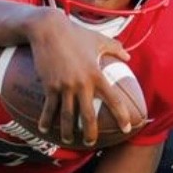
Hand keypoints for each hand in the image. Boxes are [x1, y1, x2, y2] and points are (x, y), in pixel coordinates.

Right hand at [26, 9, 132, 146]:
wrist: (48, 29)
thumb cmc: (75, 33)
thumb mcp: (98, 39)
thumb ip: (115, 48)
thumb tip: (128, 56)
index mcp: (97, 74)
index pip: (114, 100)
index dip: (121, 116)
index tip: (126, 128)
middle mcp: (82, 84)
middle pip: (88, 115)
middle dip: (91, 133)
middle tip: (91, 143)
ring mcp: (65, 86)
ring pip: (67, 116)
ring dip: (68, 131)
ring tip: (68, 140)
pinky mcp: (50, 86)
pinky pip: (49, 108)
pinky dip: (46, 120)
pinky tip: (44, 129)